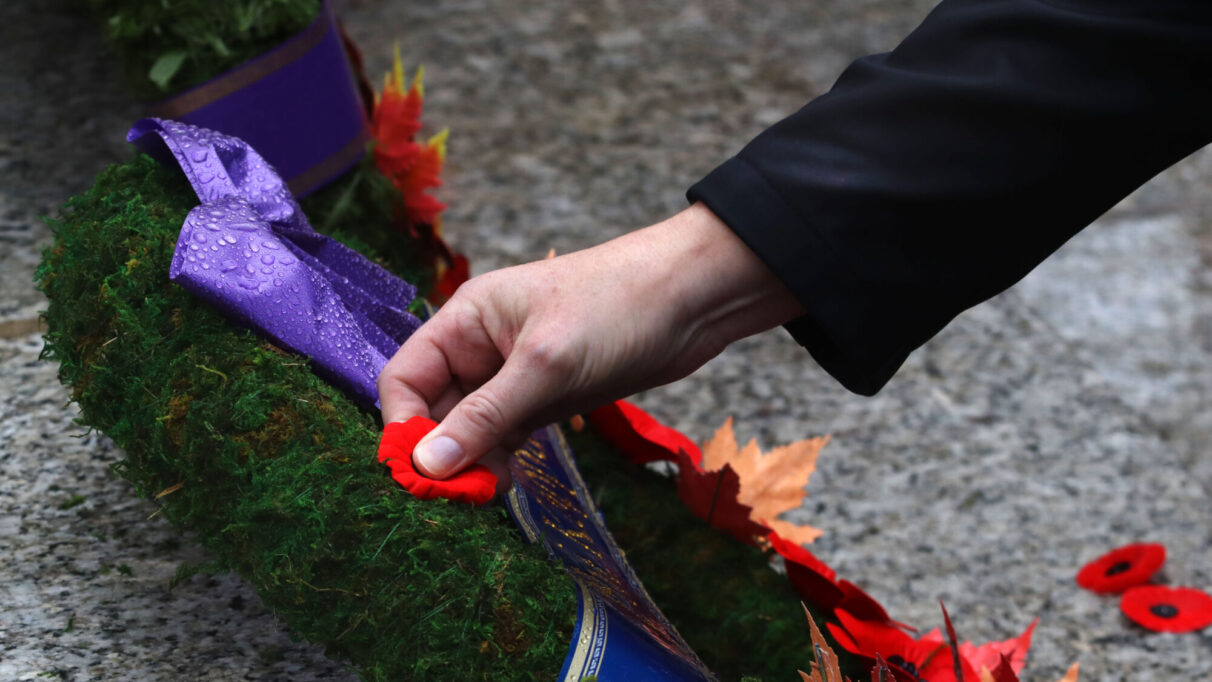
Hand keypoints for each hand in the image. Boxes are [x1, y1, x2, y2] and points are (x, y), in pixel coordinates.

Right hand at [377, 203, 804, 478]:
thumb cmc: (617, 307)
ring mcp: (514, 373)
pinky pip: (505, 433)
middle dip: (441, 453)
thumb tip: (427, 465)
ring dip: (472, 462)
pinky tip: (509, 483)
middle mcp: (482, 347)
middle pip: (435, 409)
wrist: (694, 298)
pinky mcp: (547, 395)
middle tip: (460, 497)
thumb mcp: (545, 364)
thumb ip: (486, 416)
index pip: (406, 378)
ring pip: (470, 428)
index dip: (405, 427)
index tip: (421, 475)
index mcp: (466, 320)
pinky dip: (501, 459)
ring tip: (489, 493)